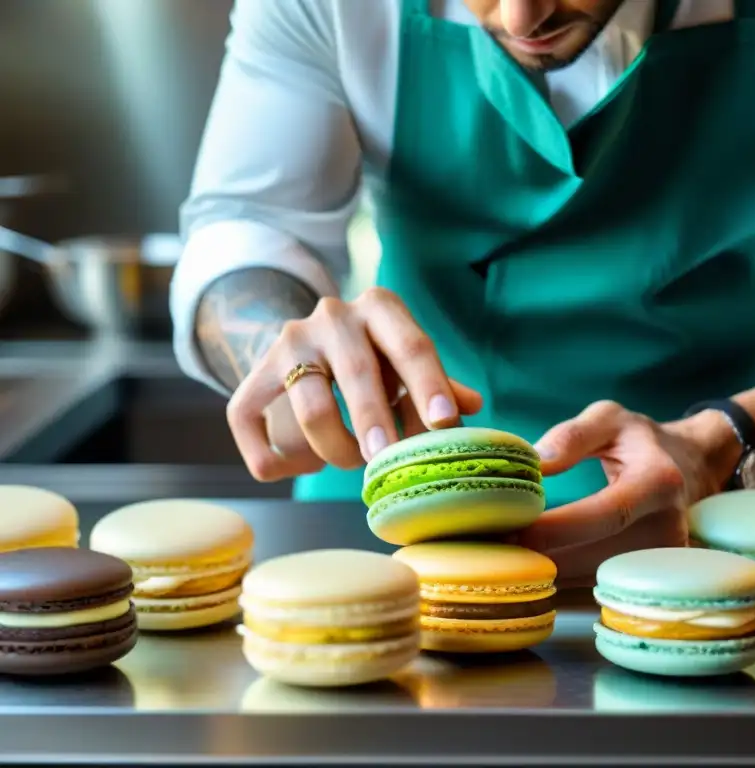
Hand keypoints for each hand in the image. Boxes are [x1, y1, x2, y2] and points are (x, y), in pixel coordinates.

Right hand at [227, 288, 482, 481]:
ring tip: (354, 462)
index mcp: (381, 308)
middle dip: (375, 421)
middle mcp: (333, 316)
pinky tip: (293, 470)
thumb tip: (472, 406)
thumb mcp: (408, 363)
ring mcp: (290, 342)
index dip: (429, 386)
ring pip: (309, 405)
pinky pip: (248, 417)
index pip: (411, 346)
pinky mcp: (255, 372)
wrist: (310, 340)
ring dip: (335, 448)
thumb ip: (439, 384)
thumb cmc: (378, 358)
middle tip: (386, 460)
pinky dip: (269, 455)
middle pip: (356, 373)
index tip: (443, 423)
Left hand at [512, 401, 738, 585]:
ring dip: (545, 570)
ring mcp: (663, 560)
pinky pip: (596, 583)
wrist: (689, 467)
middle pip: (595, 555)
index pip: (605, 514)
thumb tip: (535, 461)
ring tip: (503, 554)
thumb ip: (572, 436)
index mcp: (658, 481)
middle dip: (541, 554)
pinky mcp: (653, 579)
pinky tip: (530, 562)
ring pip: (592, 578)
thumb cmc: (641, 441)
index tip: (511, 531)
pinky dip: (560, 575)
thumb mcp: (610, 418)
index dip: (556, 528)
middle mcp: (668, 527)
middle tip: (491, 546)